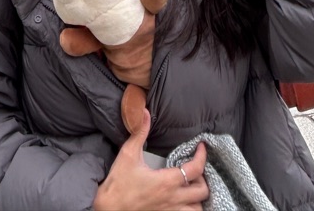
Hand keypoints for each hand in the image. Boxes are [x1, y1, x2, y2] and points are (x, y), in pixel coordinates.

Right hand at [93, 111, 207, 210]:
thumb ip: (139, 133)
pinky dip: (190, 208)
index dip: (202, 156)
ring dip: (198, 197)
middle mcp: (173, 199)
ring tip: (192, 186)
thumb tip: (144, 112)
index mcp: (166, 182)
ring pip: (198, 209)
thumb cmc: (118, 182)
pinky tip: (184, 201)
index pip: (195, 169)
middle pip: (202, 191)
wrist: (109, 208)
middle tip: (195, 168)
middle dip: (204, 178)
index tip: (201, 147)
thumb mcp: (128, 154)